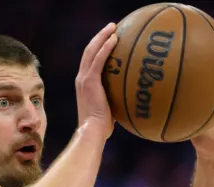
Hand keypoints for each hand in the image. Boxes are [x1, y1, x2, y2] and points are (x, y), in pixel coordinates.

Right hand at [75, 22, 119, 137]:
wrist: (92, 131)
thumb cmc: (102, 127)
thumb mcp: (109, 109)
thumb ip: (116, 99)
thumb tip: (132, 97)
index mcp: (84, 83)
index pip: (89, 60)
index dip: (97, 47)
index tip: (108, 39)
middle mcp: (81, 78)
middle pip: (88, 51)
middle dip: (99, 36)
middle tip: (111, 27)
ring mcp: (84, 78)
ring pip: (92, 51)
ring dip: (102, 36)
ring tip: (113, 27)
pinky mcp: (90, 81)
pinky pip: (98, 59)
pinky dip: (105, 47)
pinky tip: (115, 39)